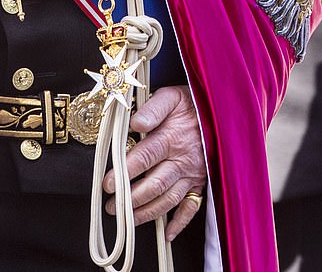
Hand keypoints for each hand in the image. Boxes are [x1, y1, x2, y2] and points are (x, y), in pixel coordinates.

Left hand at [103, 85, 206, 240]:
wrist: (221, 113)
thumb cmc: (192, 104)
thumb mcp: (171, 96)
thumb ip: (152, 108)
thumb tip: (135, 122)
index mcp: (172, 137)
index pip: (145, 157)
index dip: (125, 172)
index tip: (108, 183)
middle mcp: (182, 160)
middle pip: (154, 184)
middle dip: (131, 198)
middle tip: (112, 206)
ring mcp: (193, 175)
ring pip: (168, 200)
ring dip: (147, 212)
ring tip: (128, 218)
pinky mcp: (202, 183)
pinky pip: (192, 208)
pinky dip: (179, 223)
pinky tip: (166, 233)